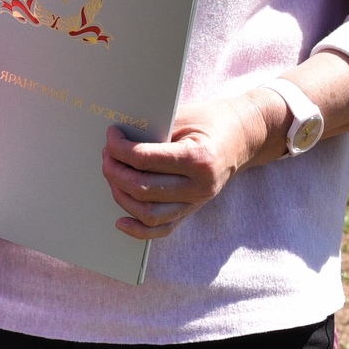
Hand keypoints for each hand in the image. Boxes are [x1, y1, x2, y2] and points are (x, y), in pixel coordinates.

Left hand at [102, 90, 277, 240]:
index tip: (111, 135)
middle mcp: (200, 187)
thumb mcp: (181, 118)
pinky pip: (163, 229)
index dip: (119, 148)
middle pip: (142, 188)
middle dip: (114, 170)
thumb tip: (115, 142)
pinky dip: (139, 230)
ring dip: (120, 195)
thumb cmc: (209, 122)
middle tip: (106, 154)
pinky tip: (121, 221)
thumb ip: (151, 131)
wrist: (242, 136)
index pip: (145, 159)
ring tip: (112, 174)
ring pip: (148, 213)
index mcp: (198, 159)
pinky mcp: (192, 211)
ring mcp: (197, 203)